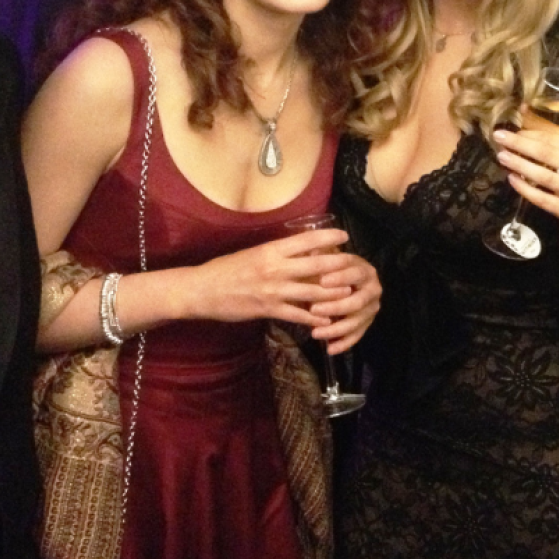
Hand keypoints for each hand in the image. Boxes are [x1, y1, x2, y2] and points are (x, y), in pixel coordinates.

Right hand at [181, 228, 355, 329]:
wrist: (201, 290)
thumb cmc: (226, 269)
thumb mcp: (253, 253)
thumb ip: (277, 253)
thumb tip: (302, 248)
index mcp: (271, 250)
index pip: (306, 240)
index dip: (328, 238)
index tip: (344, 236)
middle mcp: (275, 268)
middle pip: (316, 265)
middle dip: (340, 266)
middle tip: (357, 265)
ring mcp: (273, 290)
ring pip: (312, 291)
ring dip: (334, 294)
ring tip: (350, 293)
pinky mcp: (268, 309)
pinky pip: (297, 314)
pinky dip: (314, 318)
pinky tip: (327, 321)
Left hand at [310, 254, 381, 354]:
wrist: (339, 283)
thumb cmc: (328, 269)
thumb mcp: (324, 259)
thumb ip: (320, 254)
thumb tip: (313, 250)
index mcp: (364, 270)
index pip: (355, 272)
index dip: (340, 277)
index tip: (322, 281)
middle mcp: (373, 288)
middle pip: (358, 300)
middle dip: (336, 306)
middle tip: (314, 309)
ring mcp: (371, 307)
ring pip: (357, 321)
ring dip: (337, 328)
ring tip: (315, 333)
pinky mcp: (367, 322)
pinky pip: (358, 335)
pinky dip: (344, 343)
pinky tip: (330, 349)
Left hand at [492, 128, 558, 226]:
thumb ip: (554, 137)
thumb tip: (523, 109)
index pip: (553, 139)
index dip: (530, 134)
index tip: (511, 131)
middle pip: (546, 154)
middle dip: (520, 144)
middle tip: (499, 138)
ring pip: (542, 176)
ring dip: (519, 165)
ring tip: (502, 157)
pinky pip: (542, 199)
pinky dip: (525, 188)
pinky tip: (512, 179)